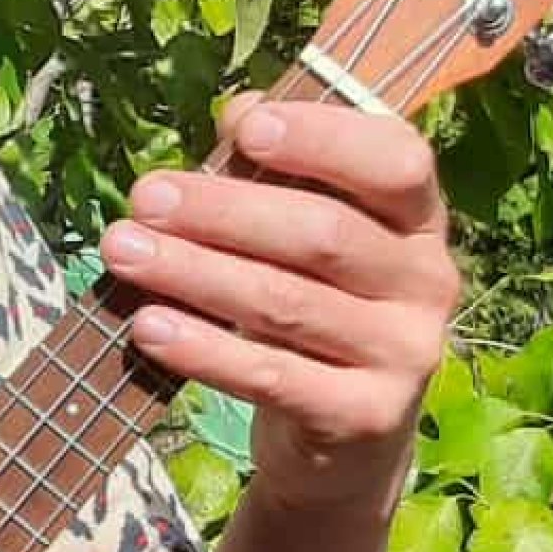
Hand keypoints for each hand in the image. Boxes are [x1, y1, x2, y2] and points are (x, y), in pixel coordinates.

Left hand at [99, 94, 459, 518]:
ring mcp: (405, 354)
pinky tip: (148, 326)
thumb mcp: (305, 235)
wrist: (345, 442)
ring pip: (286, 303)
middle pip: (324, 233)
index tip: (245, 130)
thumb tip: (240, 109)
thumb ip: (280, 172)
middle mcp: (428, 282)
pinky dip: (204, 350)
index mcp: (420, 219)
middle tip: (146, 198)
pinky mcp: (368, 417)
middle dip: (224, 211)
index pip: (398, 161)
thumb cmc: (316, 308)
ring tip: (124, 253)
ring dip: (195, 273)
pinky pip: (272, 377)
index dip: (325, 139)